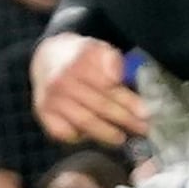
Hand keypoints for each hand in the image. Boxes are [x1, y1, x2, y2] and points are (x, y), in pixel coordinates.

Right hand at [32, 28, 153, 147]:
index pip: (108, 88)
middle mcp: (62, 82)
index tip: (146, 113)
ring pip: (83, 122)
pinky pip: (63, 132)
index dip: (129, 102)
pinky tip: (90, 135)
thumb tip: (116, 78)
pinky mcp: (42, 112)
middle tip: (142, 129)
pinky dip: (78, 136)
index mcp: (79, 63)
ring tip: (120, 138)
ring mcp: (50, 99)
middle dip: (124, 120)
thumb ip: (112, 60)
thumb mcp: (99, 48)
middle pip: (99, 106)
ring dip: (105, 133)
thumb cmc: (81, 58)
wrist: (47, 57)